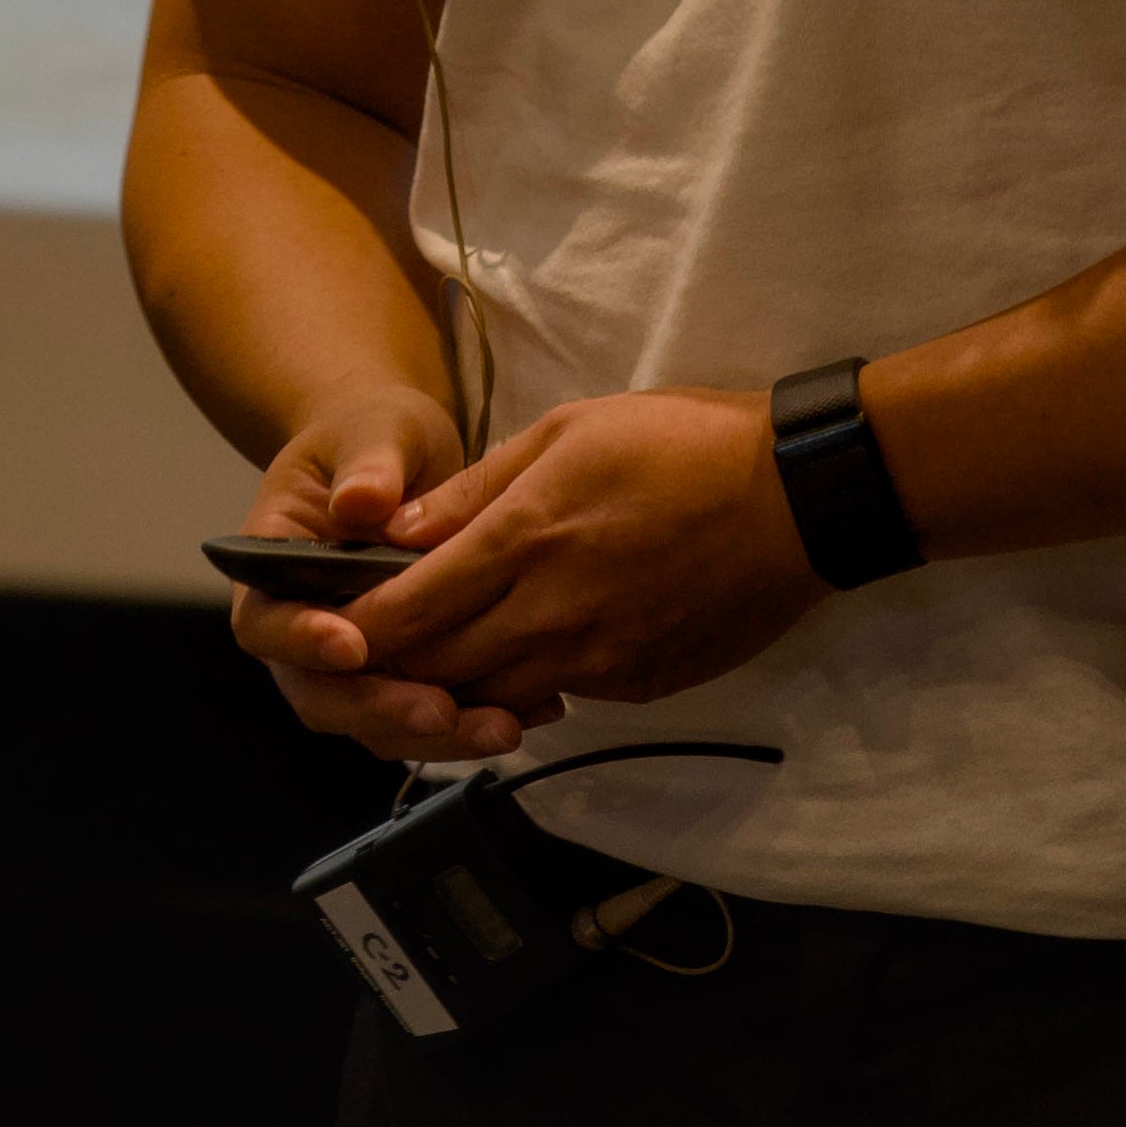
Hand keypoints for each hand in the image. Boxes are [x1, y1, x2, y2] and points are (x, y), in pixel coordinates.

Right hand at [231, 391, 522, 761]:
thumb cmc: (374, 436)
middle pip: (318, 693)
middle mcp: (301, 625)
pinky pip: (422, 714)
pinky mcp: (398, 673)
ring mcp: (348, 658)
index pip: (265, 623)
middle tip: (441, 712)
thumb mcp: (374, 431)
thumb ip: (368, 464)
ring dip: (433, 735)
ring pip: (372, 721)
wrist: (399, 457)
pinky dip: (469, 722)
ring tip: (502, 726)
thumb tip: (359, 501)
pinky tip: (528, 712)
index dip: (301, 641)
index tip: (352, 645)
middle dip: (379, 708)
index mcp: (271, 566)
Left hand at [338, 388, 821, 724]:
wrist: (799, 500)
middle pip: (434, 668)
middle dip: (390, 667)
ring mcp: (595, 659)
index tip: (326, 625)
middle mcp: (549, 613)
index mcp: (523, 540)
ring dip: (451, 685)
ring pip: (489, 696)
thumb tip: (397, 529)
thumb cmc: (684, 443)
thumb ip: (475, 488)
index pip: (406, 611)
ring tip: (434, 657)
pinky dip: (521, 683)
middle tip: (365, 650)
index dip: (354, 628)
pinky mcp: (635, 684)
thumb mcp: (569, 430)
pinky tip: (522, 651)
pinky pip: (556, 696)